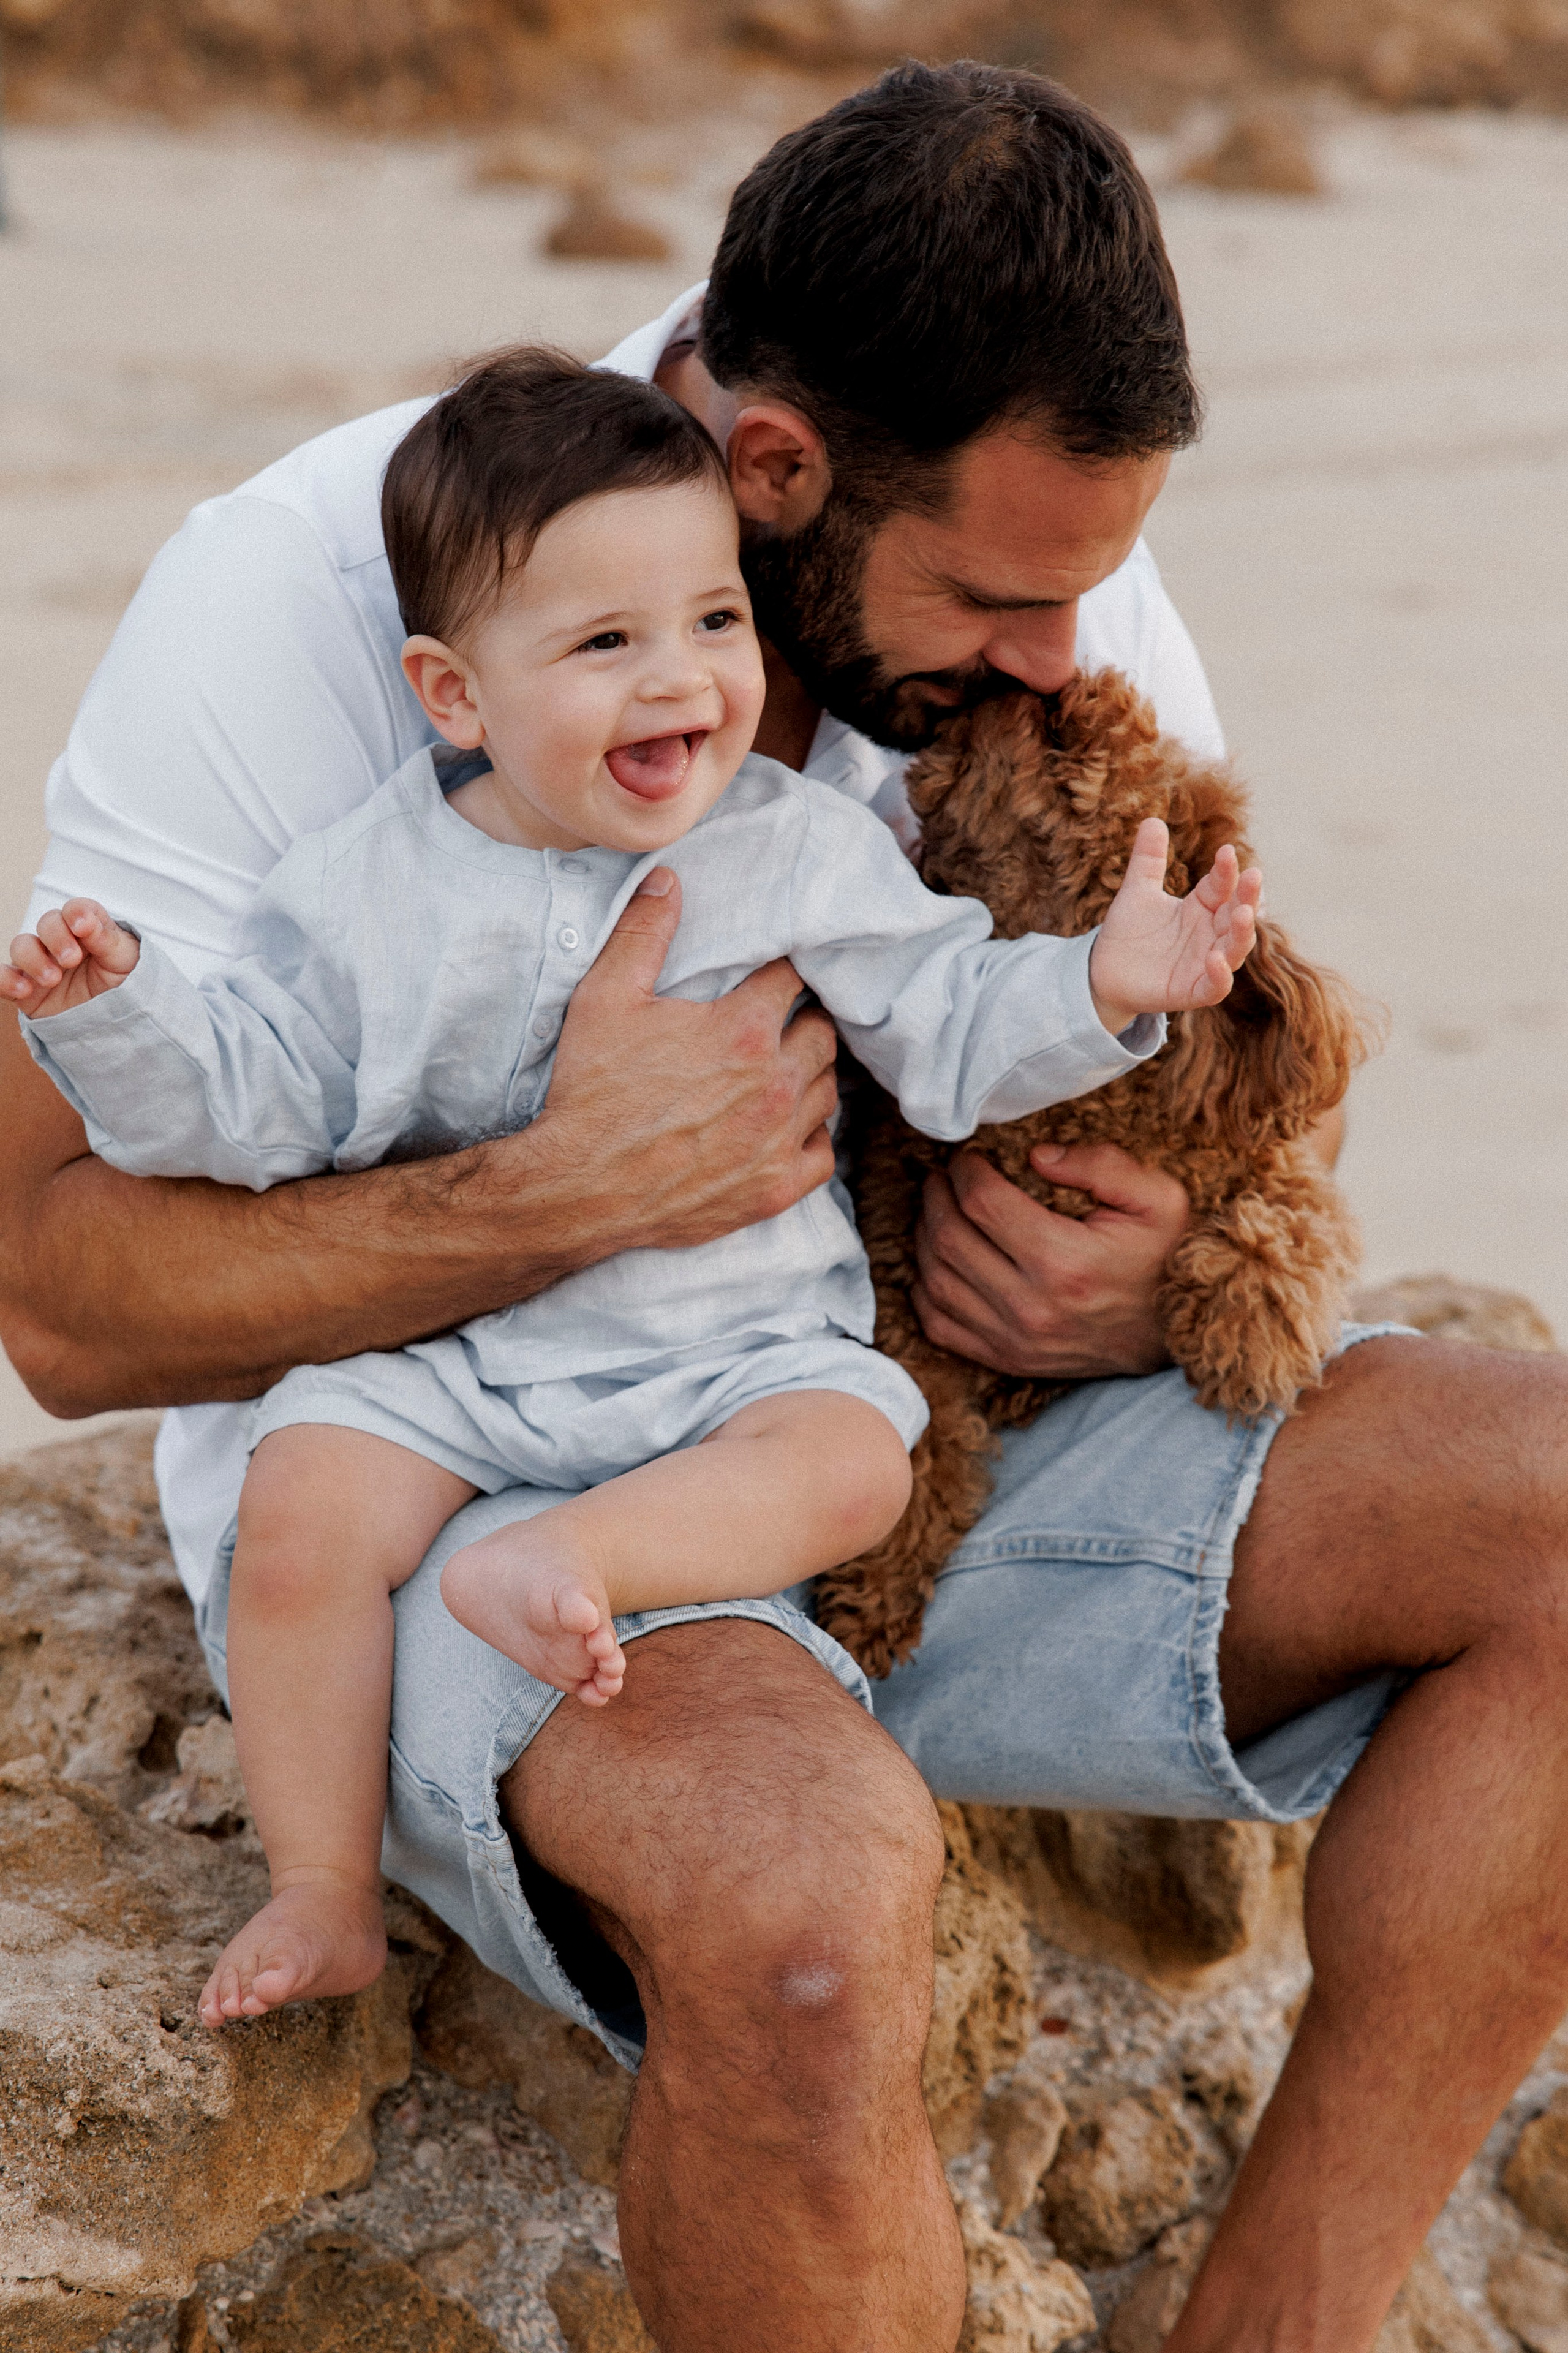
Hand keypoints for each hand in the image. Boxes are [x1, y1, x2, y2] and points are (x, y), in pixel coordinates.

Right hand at [2, 900, 139, 1018]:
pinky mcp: (25, 989)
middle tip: (72, 960)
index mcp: (88, 930)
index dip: (76, 913)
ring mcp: (41, 964)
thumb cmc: (122, 983)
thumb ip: (106, 938)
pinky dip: (4, 979)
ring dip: (33, 959)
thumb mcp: (125, 960)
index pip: (76, 910)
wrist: (116, 1022)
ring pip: (21, 946)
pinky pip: (3, 977)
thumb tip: (84, 920)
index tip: (81, 928)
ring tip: (53, 980)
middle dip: (57, 938)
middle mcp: (61, 942)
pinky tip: (23, 990)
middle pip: (47, 923)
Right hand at [533, 866, 840, 1253]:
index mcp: (743, 1030)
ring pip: (828, 1090)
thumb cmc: (591, 1092)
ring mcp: (779, 1140)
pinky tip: (786, 1127)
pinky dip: (811, 1136)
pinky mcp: (776, 1189)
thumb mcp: (604, 1000)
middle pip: (821, 1032)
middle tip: (775, 1022)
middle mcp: (774, 1083)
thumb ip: (642, 933)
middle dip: (802, 1020)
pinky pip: (823, 1153)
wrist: (578, 1188)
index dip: (777, 973)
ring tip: (782, 1069)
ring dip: (810, 1074)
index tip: (766, 976)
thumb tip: (668, 878)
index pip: (790, 979)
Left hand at [912, 1139, 1189, 1378]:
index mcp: (1062, 1260)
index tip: (969, 1156)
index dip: (964, 1170)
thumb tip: (1037, 1155)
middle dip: (936, 1196)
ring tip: (937, 1209)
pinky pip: (940, 1325)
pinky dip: (925, 1291)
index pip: (982, 1202)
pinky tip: (937, 1261)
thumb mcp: (1158, 1199)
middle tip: (943, 1176)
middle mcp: (1030, 1305)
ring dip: (924, 1236)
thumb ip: (1103, 1164)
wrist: (1175, 1333)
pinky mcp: (1007, 1360)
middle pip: (948, 1238)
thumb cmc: (1163, 1258)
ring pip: (935, 1280)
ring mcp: (1013, 1339)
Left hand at [1089, 819, 1261, 1036]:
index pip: (1222, 886)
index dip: (1226, 870)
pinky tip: (1214, 958)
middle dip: (1248, 897)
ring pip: (1235, 949)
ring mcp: (1205, 964)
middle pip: (1238, 914)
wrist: (1104, 971)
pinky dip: (1219, 975)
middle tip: (1253, 876)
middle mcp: (1211, 934)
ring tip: (1244, 914)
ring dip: (1243, 933)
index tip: (1226, 851)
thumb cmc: (1128, 931)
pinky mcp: (1193, 991)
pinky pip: (1215, 987)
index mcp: (1203, 908)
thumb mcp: (1137, 891)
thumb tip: (1152, 819)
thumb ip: (1148, 860)